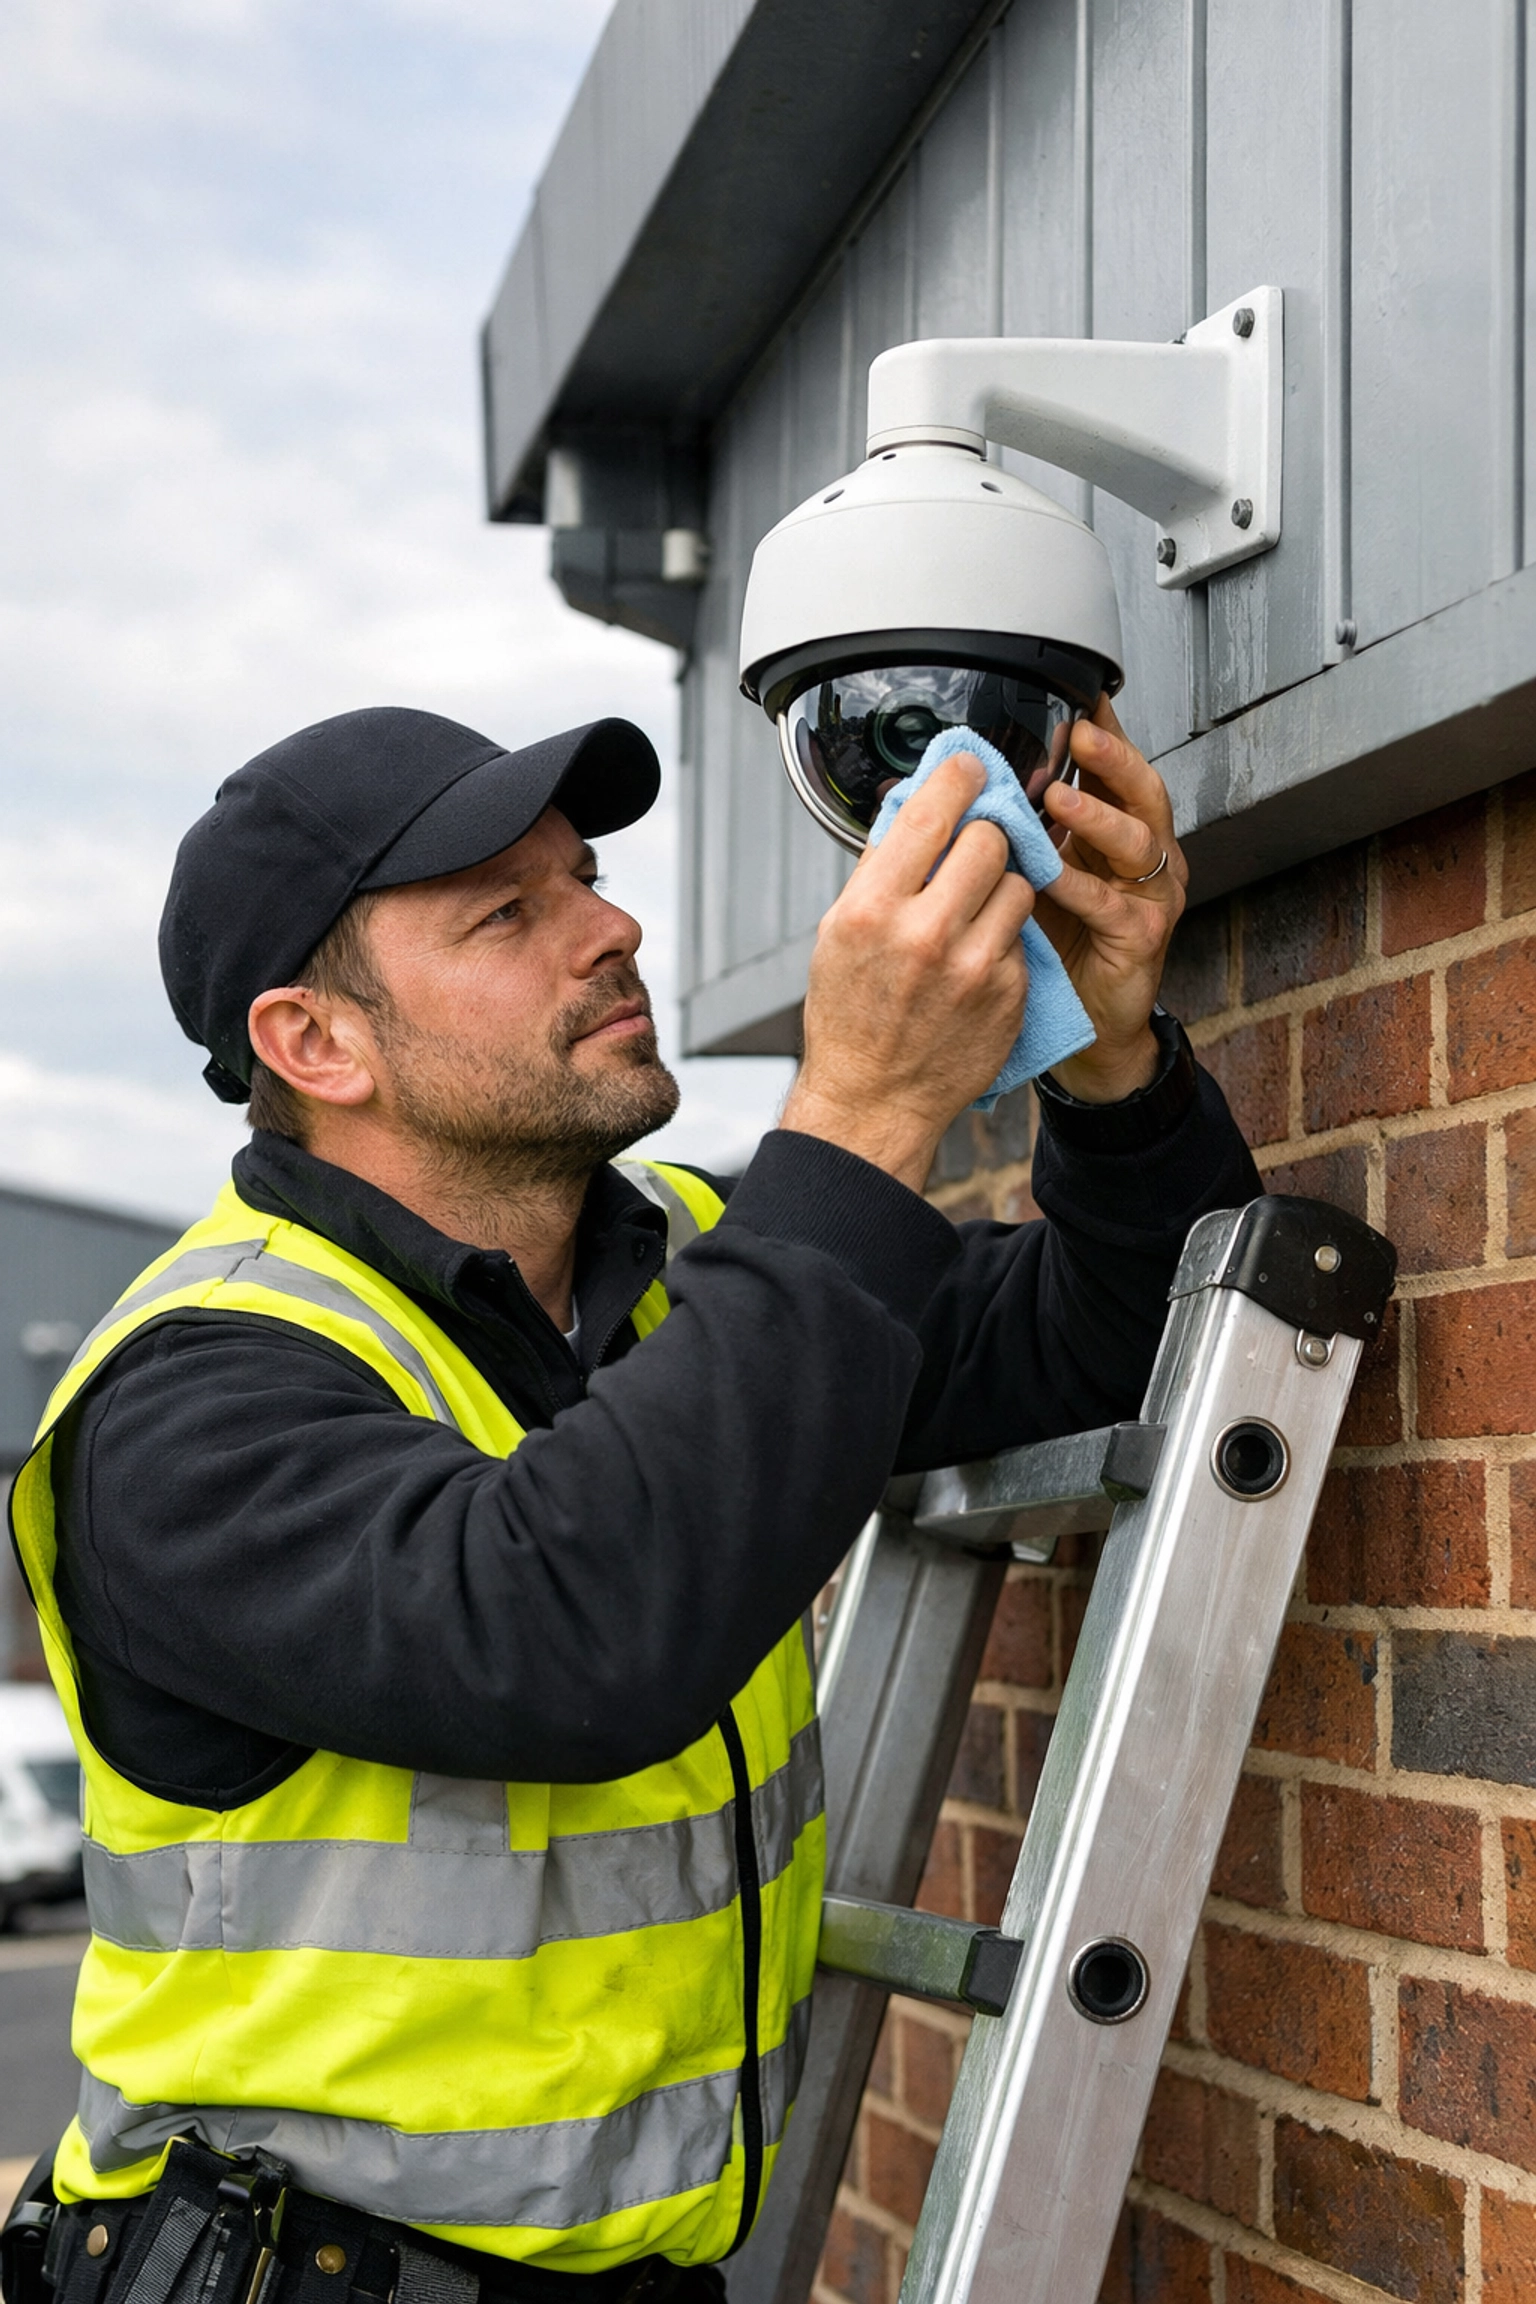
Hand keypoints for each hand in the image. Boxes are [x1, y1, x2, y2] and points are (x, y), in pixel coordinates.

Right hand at [781, 753, 1031, 1190]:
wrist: (874, 1099)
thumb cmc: (850, 1018)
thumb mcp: (839, 933)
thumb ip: (880, 869)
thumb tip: (916, 805)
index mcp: (873, 910)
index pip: (933, 811)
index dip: (960, 777)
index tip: (971, 767)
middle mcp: (926, 934)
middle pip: (991, 839)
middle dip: (985, 836)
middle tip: (974, 848)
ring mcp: (975, 966)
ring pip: (1019, 883)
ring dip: (1002, 886)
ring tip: (974, 910)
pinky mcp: (1010, 992)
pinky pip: (1023, 934)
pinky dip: (1005, 936)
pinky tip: (977, 957)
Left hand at [1035, 695, 1187, 1101]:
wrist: (1081, 1027)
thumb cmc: (1053, 947)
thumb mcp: (1027, 874)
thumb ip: (1011, 830)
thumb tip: (952, 785)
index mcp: (1112, 833)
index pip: (1109, 771)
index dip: (1100, 732)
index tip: (1076, 696)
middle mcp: (1141, 857)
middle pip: (1141, 791)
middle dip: (1111, 758)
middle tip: (1079, 732)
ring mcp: (1150, 896)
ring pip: (1136, 842)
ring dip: (1096, 816)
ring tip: (1060, 797)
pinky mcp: (1144, 938)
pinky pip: (1114, 906)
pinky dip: (1082, 887)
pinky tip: (1051, 875)